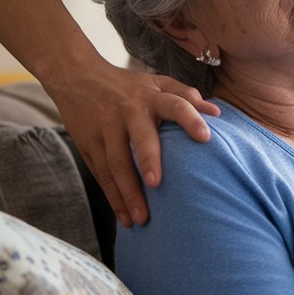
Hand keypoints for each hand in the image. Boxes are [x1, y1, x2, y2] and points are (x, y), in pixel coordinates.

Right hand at [45, 58, 219, 227]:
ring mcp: (106, 129)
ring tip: (143, 218)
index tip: (206, 137)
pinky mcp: (88, 144)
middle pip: (139, 138)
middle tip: (156, 184)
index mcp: (150, 96)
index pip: (175, 105)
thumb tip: (217, 113)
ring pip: (116, 163)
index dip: (190, 119)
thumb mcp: (156, 82)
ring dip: (128, 192)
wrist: (76, 76)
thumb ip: (186, 95)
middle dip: (147, 160)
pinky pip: (102, 174)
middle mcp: (128, 112)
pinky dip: (113, 197)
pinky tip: (125, 217)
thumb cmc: (127, 85)